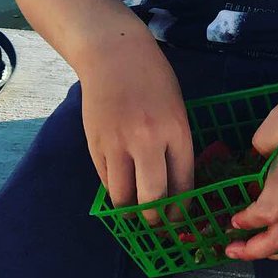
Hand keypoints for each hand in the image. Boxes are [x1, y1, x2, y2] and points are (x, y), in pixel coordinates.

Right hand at [79, 34, 192, 224]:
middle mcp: (147, 142)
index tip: (180, 217)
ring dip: (131, 211)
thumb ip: (175, 141)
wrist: (113, 55)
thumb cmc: (153, 77)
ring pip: (123, 197)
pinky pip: (106, 181)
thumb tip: (174, 178)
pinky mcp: (95, 146)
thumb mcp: (176, 107)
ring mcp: (118, 146)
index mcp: (176, 130)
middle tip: (158, 222)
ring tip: (137, 213)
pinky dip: (114, 190)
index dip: (181, 206)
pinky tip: (121, 191)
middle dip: (156, 218)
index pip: (182, 182)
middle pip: (152, 197)